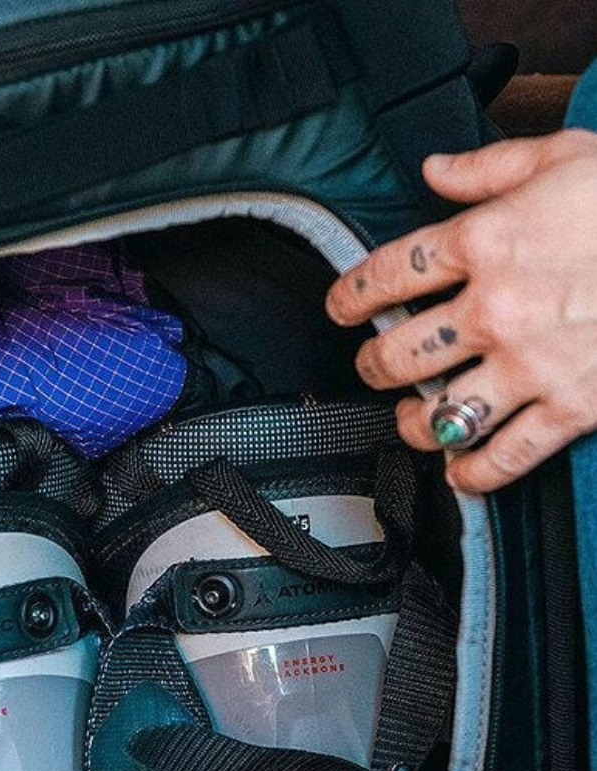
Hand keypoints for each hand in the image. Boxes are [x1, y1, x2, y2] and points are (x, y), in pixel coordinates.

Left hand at [326, 130, 596, 493]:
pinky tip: (459, 469)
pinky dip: (472, 473)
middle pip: (398, 356)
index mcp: (488, 240)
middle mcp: (496, 308)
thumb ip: (491, 168)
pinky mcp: (569, 407)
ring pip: (439, 415)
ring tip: (411, 418)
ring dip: (413, 423)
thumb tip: (434, 170)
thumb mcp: (568, 156)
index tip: (341, 308)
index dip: (351, 296)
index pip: (388, 275)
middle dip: (374, 366)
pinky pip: (502, 457)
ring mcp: (530, 365)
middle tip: (375, 367)